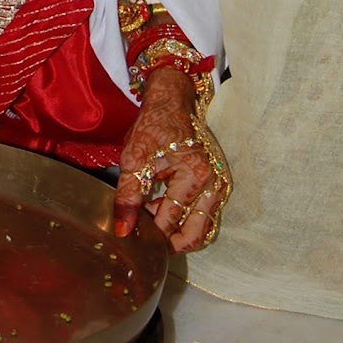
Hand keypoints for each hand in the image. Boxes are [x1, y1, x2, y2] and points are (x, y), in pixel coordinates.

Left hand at [113, 66, 231, 253]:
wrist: (173, 101)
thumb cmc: (155, 125)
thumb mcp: (134, 157)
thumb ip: (128, 195)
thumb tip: (123, 229)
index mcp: (196, 176)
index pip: (171, 220)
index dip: (149, 232)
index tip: (131, 235)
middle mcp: (214, 184)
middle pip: (196, 234)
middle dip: (170, 241)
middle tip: (146, 239)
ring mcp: (219, 185)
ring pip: (201, 227)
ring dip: (176, 229)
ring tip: (150, 216)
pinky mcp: (216, 184)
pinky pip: (203, 214)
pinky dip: (183, 217)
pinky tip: (161, 206)